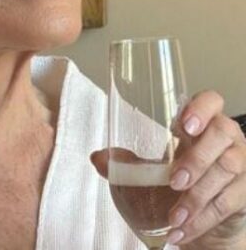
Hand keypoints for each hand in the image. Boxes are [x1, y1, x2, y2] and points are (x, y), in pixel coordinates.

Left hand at [91, 91, 245, 248]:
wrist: (204, 222)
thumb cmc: (177, 186)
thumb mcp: (151, 172)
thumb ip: (127, 163)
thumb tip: (98, 157)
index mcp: (201, 125)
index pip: (211, 100)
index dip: (201, 107)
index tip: (183, 125)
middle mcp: (226, 139)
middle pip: (223, 133)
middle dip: (197, 158)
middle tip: (174, 180)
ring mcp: (240, 164)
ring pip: (227, 168)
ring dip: (198, 194)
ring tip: (174, 215)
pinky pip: (229, 202)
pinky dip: (203, 219)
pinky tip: (183, 229)